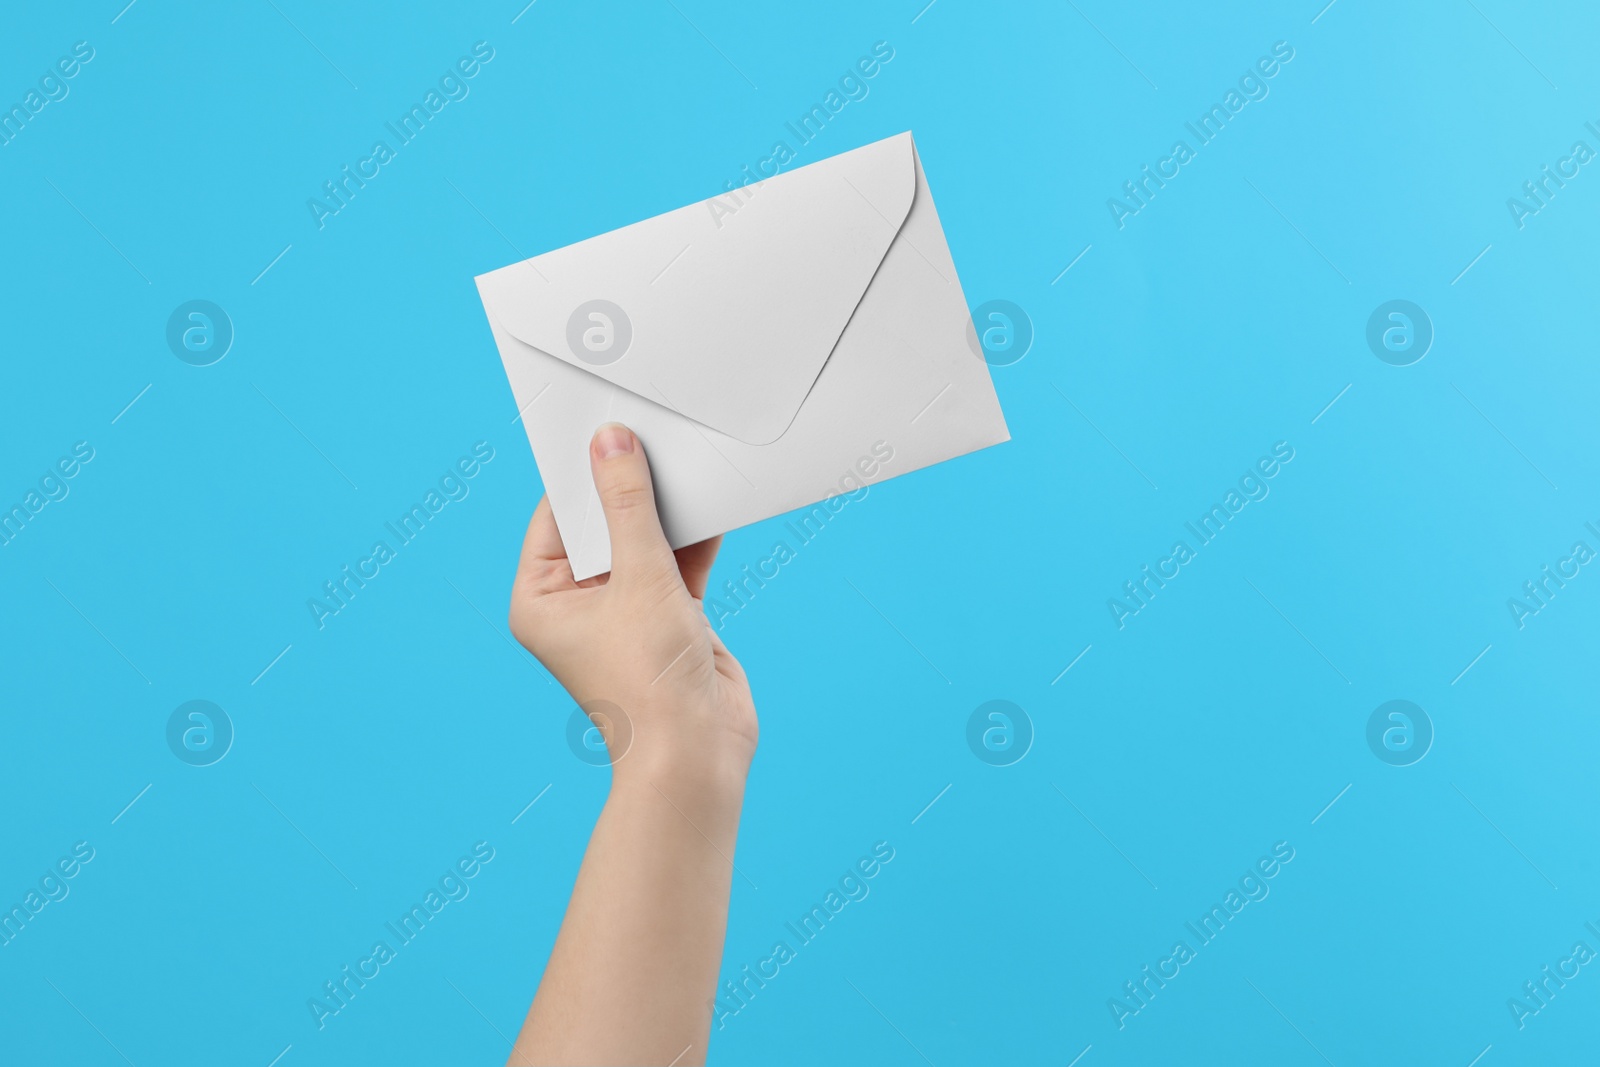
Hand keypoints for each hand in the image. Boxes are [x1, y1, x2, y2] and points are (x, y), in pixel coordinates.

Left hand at [509, 422, 757, 795]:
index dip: (580, 473)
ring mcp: (625, 610)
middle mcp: (578, 604)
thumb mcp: (640, 576)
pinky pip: (677, 562)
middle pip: (602, 525)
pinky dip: (694, 539)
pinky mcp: (668, 617)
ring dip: (666, 512)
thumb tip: (611, 445)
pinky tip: (711, 505)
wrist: (698, 753)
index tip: (605, 427)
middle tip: (651, 437)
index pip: (556, 516)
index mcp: (541, 599)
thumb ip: (629, 505)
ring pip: (643, 542)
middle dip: (629, 488)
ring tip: (685, 463)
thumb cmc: (649, 682)